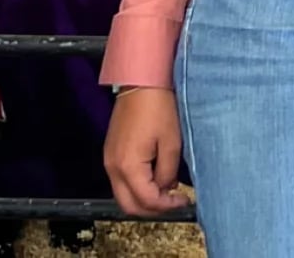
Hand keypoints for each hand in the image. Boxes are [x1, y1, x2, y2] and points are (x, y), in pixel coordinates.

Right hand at [104, 87, 189, 216]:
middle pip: (128, 205)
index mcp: (128, 166)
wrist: (141, 83)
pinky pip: (120, 181)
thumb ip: (168, 171)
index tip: (184, 201)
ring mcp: (108, 161)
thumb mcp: (172, 142)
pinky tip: (156, 178)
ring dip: (144, 199)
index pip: (146, 200)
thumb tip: (166, 189)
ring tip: (167, 191)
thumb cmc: (159, 108)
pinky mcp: (110, 154)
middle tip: (174, 202)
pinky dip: (137, 186)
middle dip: (152, 209)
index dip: (166, 206)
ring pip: (123, 195)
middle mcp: (112, 168)